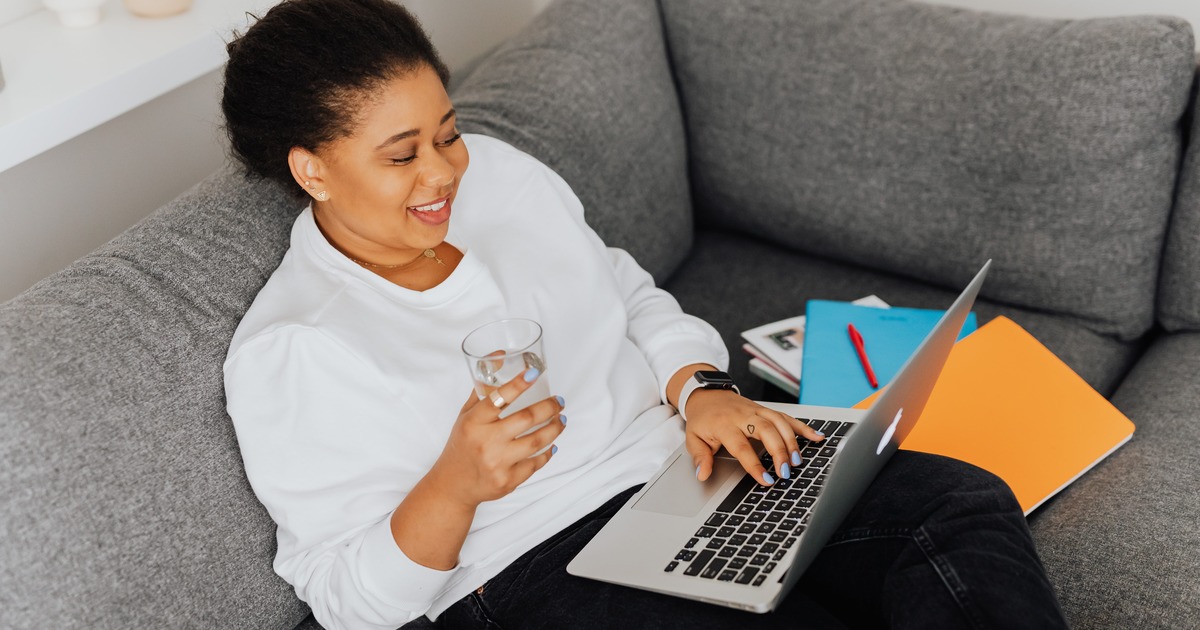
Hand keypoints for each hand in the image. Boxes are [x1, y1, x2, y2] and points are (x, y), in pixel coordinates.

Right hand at [429, 368, 564, 507]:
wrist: (453, 485)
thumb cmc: (462, 445)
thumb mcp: (466, 415)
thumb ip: (484, 388)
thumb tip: (500, 356)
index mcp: (473, 422)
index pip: (498, 398)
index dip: (518, 383)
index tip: (534, 372)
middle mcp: (485, 442)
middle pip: (526, 419)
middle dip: (549, 407)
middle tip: (558, 401)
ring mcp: (497, 463)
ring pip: (537, 441)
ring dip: (554, 428)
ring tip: (560, 420)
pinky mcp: (507, 481)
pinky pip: (535, 463)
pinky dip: (547, 453)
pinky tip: (552, 444)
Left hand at [683, 390, 824, 484]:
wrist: (707, 394)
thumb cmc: (703, 419)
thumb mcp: (693, 438)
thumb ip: (700, 457)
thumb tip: (703, 474)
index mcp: (724, 424)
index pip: (742, 446)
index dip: (754, 465)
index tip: (766, 480)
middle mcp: (743, 415)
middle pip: (766, 431)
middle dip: (778, 451)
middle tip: (786, 471)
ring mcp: (757, 410)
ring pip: (779, 422)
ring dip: (791, 441)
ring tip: (797, 461)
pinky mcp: (766, 409)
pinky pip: (787, 416)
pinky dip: (803, 426)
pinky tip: (816, 437)